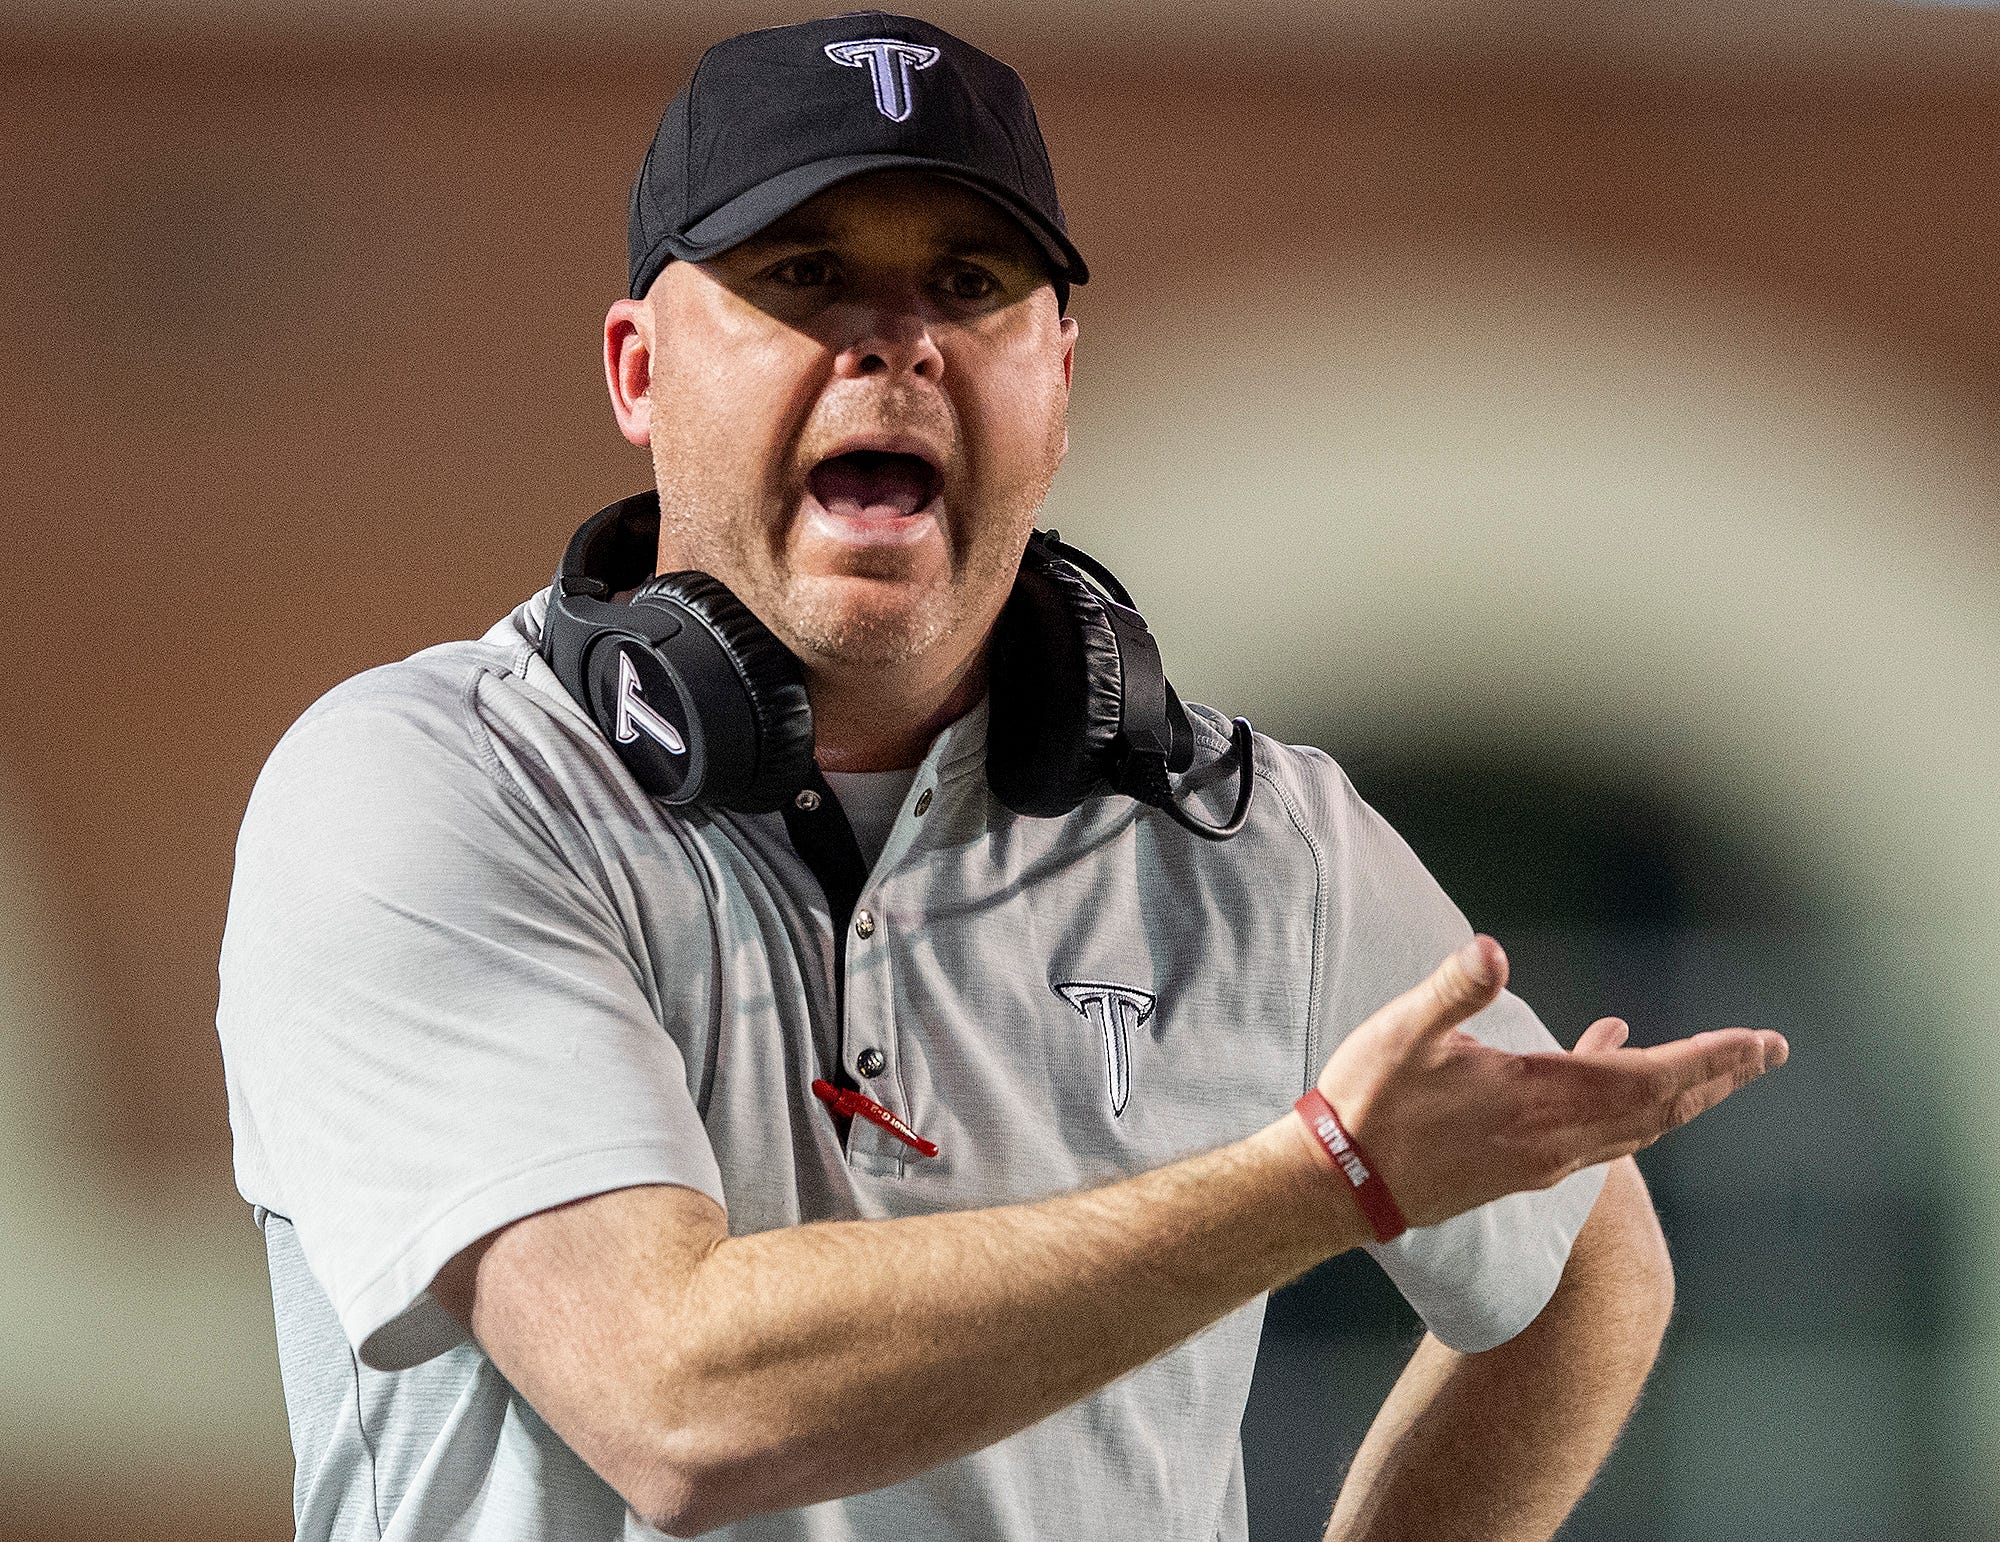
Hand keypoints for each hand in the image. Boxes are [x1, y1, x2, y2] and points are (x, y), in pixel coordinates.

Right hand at [1306, 935, 1787, 1230]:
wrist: (1340, 1186)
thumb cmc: (1370, 1103)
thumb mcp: (1404, 1034)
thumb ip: (1454, 990)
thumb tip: (1492, 950)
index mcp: (1540, 1100)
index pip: (1649, 1080)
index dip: (1709, 1060)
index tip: (1760, 1044)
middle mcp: (1556, 1139)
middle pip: (1660, 1110)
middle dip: (1717, 1077)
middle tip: (1767, 1052)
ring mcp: (1542, 1159)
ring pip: (1635, 1127)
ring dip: (1681, 1094)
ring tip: (1716, 1064)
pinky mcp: (1521, 1166)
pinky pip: (1599, 1133)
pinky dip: (1625, 1099)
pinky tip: (1605, 1058)